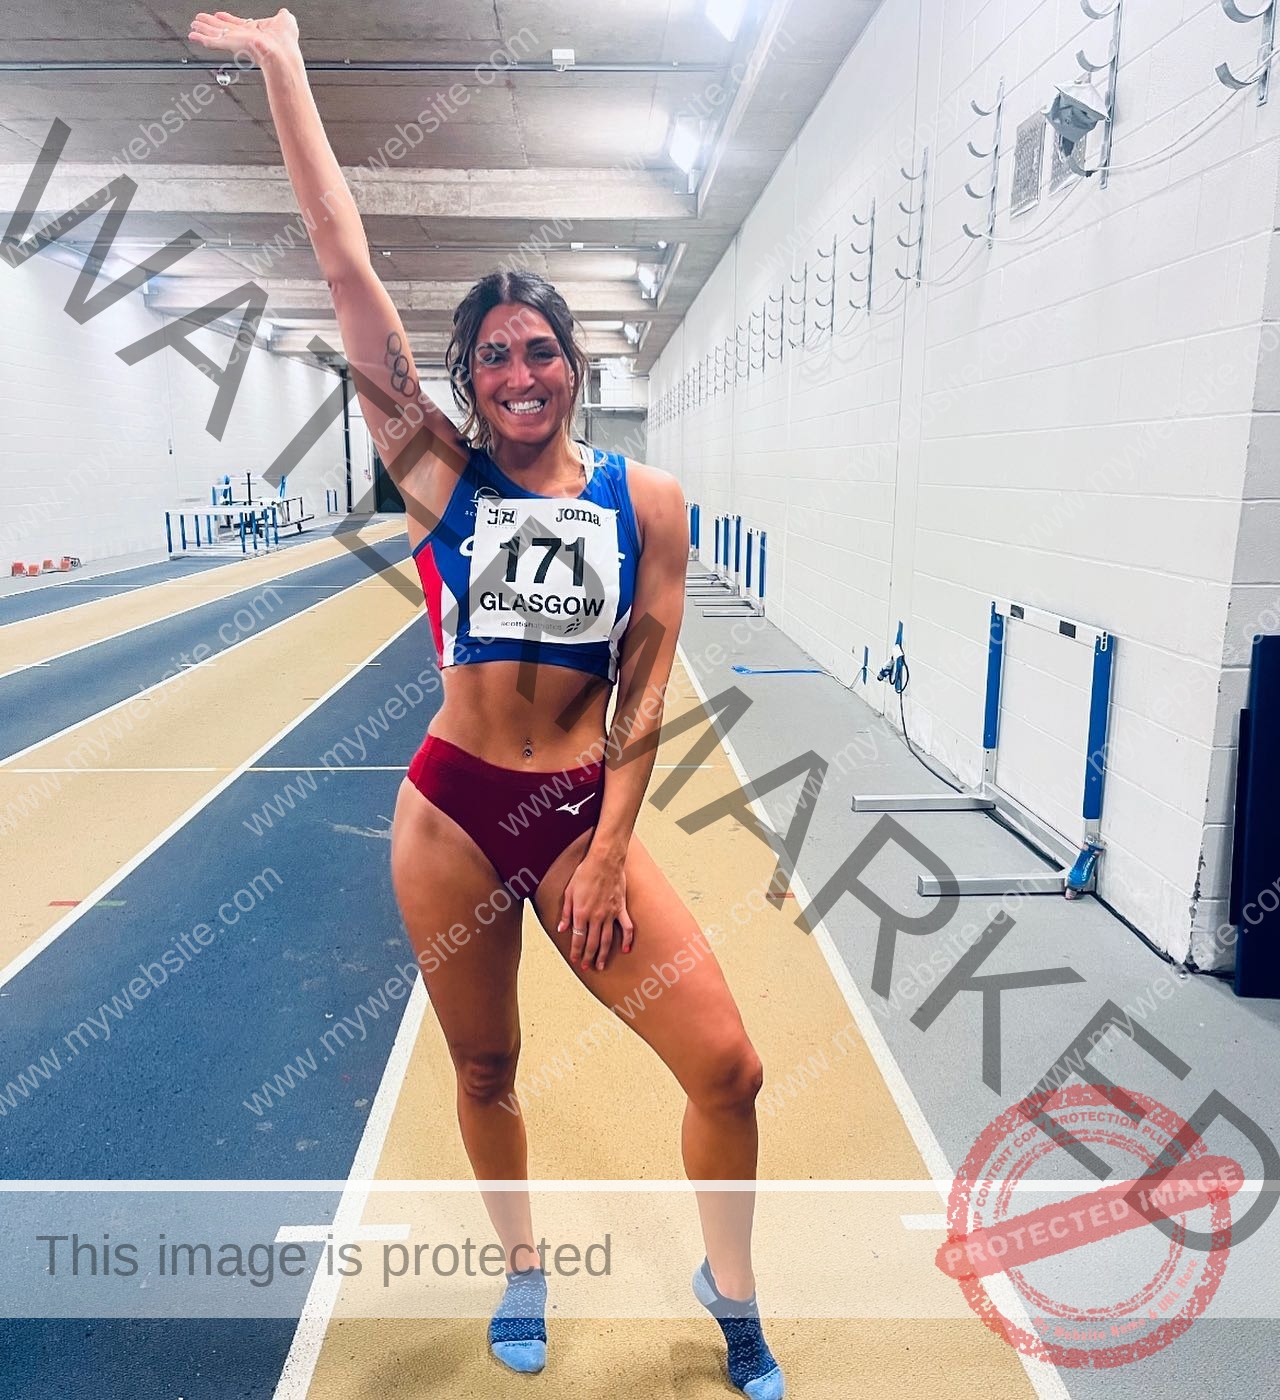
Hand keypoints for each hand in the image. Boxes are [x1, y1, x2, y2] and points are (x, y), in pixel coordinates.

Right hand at [188, 8, 299, 65]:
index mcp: (255, 32)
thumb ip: (282, 16)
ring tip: (193, 26)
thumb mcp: (285, 21)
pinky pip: (213, 41)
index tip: (219, 15)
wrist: (282, 55)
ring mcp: (237, 41)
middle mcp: (244, 37)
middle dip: (211, 25)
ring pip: (216, 34)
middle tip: (199, 21)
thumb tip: (283, 13)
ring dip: (203, 30)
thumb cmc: (286, 43)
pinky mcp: (231, 44)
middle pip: (223, 28)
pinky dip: (202, 39)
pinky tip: (193, 36)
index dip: (227, 19)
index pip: (237, 24)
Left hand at [557, 852, 634, 972]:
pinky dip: (627, 940)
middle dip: (588, 957)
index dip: (576, 951)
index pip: (578, 938)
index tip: (575, 960)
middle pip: (591, 943)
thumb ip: (566, 913)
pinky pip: (626, 928)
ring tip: (600, 965)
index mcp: (581, 913)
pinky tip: (625, 950)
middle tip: (587, 967)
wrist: (604, 861)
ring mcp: (610, 914)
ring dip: (602, 954)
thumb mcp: (569, 892)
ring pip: (606, 940)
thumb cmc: (585, 873)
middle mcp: (595, 917)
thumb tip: (561, 929)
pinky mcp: (621, 909)